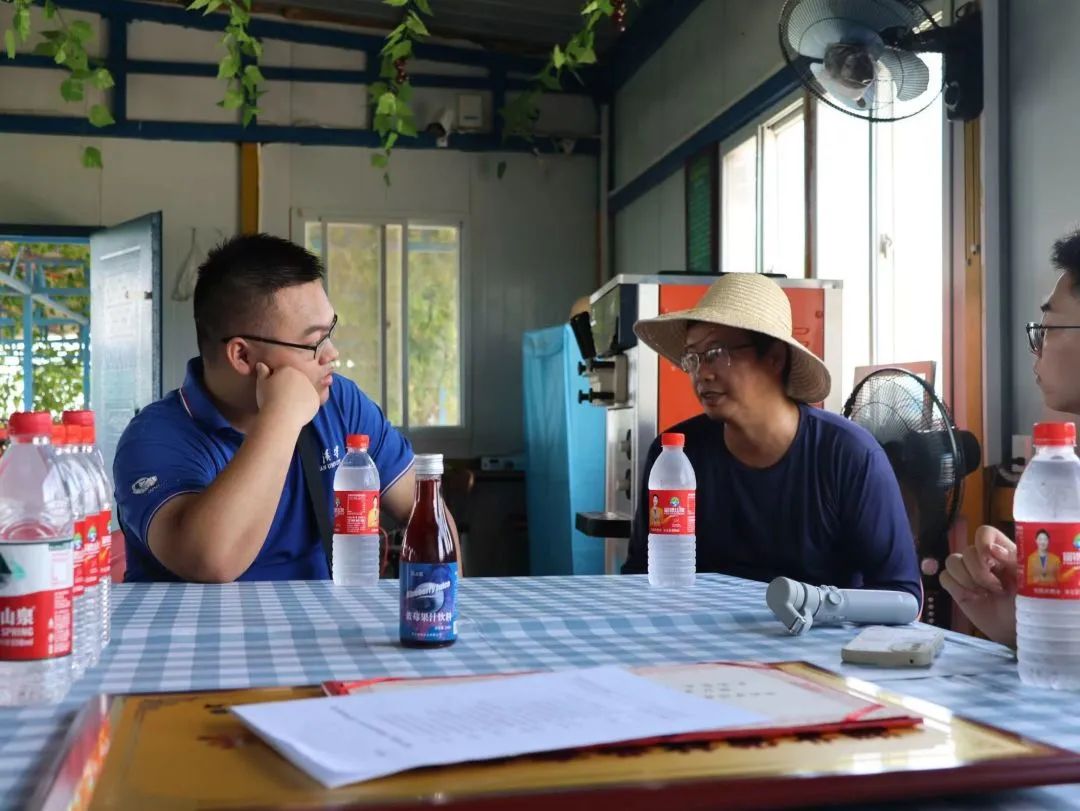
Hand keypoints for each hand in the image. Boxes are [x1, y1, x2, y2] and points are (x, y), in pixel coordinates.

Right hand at [254, 362, 319, 430]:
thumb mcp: (261, 384)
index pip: (283, 373)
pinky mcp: (316, 400)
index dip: (277, 382)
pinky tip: (296, 411)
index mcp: (288, 369)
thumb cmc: (268, 399)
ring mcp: (311, 388)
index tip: (272, 391)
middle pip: (296, 380)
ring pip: (304, 390)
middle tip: (281, 399)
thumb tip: (261, 365)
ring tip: (288, 406)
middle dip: (290, 387)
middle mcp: (302, 376)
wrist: (282, 416)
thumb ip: (262, 372)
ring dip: (299, 395)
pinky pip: (310, 401)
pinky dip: (305, 405)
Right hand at [940, 525, 1017, 646]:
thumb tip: (991, 549)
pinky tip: (972, 598)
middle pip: (967, 551)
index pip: (985, 533)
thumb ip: (1013, 560)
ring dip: (966, 580)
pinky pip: (944, 577)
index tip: (990, 560)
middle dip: (979, 573)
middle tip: (996, 590)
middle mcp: (984, 559)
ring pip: (951, 561)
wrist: (1019, 631)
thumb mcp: (1029, 580)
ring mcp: (968, 573)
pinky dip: (956, 587)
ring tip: (983, 594)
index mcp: (1003, 552)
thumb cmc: (1030, 605)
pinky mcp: (957, 587)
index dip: (983, 543)